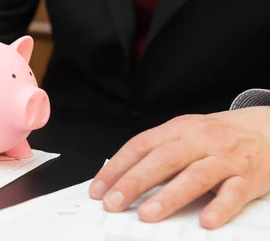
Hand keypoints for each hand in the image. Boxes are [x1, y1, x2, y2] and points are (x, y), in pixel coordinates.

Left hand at [88, 107, 269, 228]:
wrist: (268, 129)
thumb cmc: (219, 136)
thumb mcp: (186, 134)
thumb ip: (158, 151)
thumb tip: (121, 177)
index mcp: (178, 129)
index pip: (140, 145)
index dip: (116, 167)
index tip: (98, 188)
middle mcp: (200, 140)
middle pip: (162, 159)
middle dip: (134, 182)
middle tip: (113, 202)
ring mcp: (225, 158)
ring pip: (195, 176)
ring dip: (169, 196)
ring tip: (147, 214)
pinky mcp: (248, 177)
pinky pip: (234, 194)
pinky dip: (220, 208)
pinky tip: (206, 221)